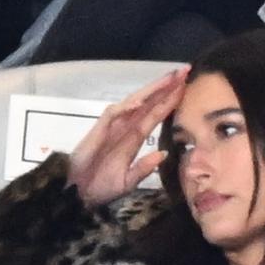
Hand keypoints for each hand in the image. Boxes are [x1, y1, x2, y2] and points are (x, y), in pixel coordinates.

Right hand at [67, 66, 189, 206]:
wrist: (78, 194)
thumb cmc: (101, 186)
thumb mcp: (129, 181)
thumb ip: (145, 168)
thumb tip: (164, 154)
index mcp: (134, 138)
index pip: (156, 114)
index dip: (170, 100)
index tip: (186, 87)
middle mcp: (125, 127)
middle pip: (149, 103)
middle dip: (166, 87)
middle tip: (185, 71)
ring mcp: (112, 127)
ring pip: (134, 102)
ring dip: (151, 90)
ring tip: (169, 79)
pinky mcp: (99, 131)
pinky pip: (113, 114)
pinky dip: (126, 107)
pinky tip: (140, 102)